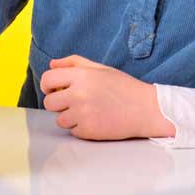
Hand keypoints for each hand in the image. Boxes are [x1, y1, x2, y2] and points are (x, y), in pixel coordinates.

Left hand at [39, 55, 174, 140]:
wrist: (147, 109)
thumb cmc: (123, 87)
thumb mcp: (100, 68)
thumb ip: (74, 63)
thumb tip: (51, 64)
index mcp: (80, 76)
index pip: (47, 79)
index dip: (47, 85)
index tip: (53, 89)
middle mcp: (79, 94)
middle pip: (49, 102)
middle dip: (58, 103)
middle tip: (72, 102)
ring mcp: (83, 114)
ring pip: (59, 119)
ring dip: (69, 117)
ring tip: (88, 112)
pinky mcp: (89, 131)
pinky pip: (73, 131)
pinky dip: (81, 128)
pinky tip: (96, 120)